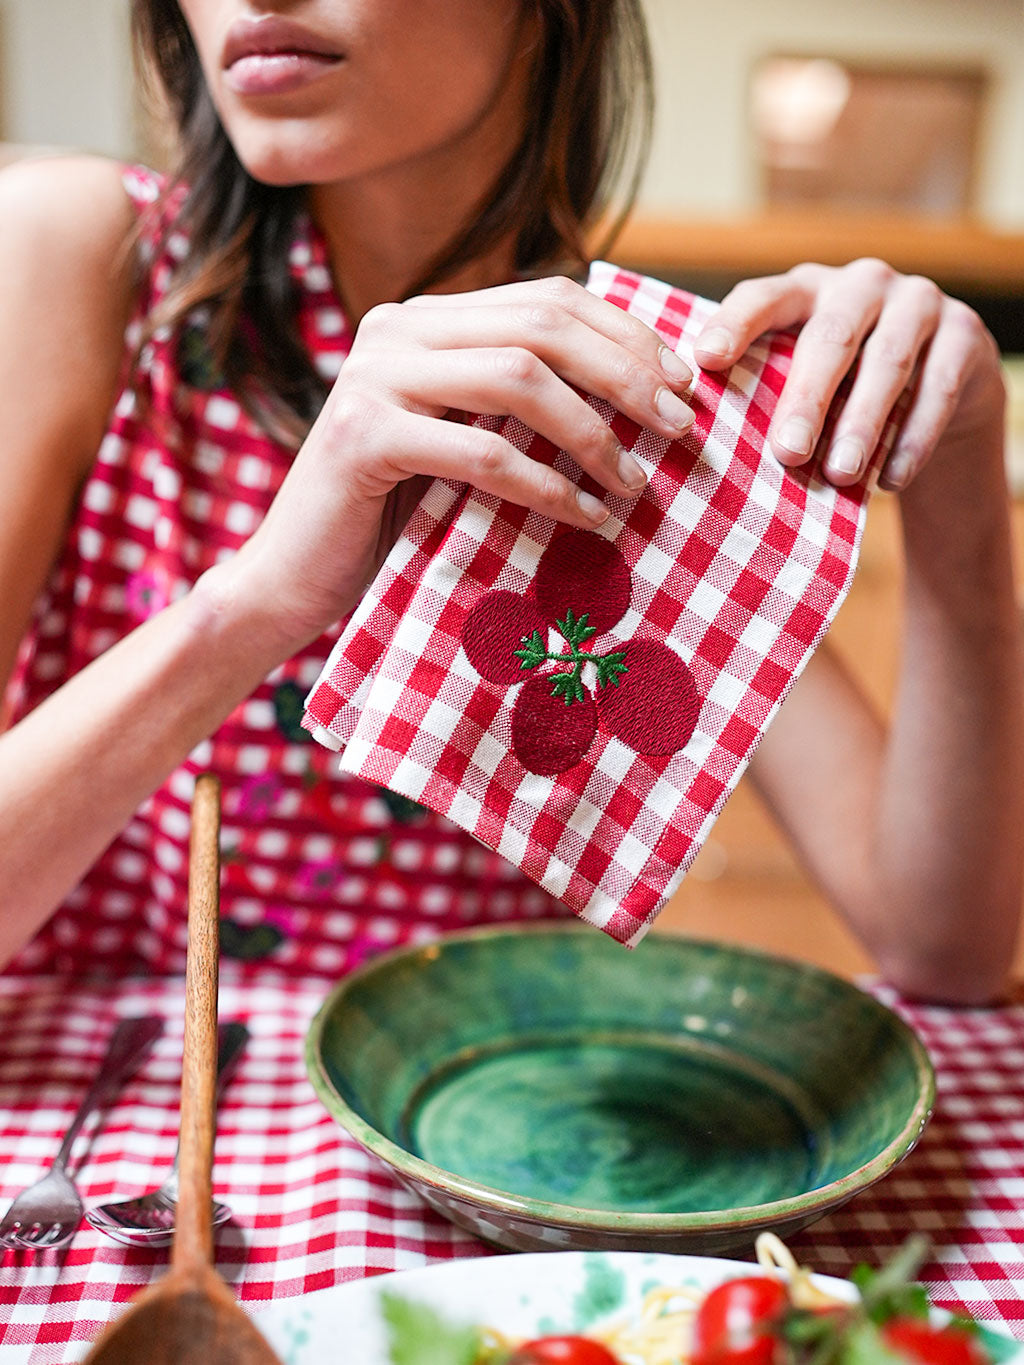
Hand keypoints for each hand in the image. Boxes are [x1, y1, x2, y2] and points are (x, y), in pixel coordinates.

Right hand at [231, 276, 695, 643]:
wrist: (293, 579)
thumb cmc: (390, 519)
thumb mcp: (464, 445)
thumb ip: (517, 408)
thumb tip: (639, 399)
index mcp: (427, 320)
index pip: (550, 298)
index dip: (628, 336)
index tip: (685, 386)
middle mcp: (398, 328)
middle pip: (544, 324)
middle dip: (628, 374)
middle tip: (680, 427)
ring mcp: (374, 375)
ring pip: (519, 376)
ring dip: (595, 432)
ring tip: (635, 482)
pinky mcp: (363, 435)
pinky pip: (484, 451)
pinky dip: (548, 486)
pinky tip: (588, 516)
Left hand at [691, 257, 1003, 490]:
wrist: (940, 382)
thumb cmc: (845, 386)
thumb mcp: (805, 377)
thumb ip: (768, 392)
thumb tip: (712, 447)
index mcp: (806, 289)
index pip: (764, 297)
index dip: (735, 325)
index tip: (706, 361)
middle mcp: (861, 284)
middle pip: (831, 337)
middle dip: (807, 399)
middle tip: (786, 454)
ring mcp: (918, 301)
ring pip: (888, 363)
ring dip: (862, 425)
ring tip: (840, 476)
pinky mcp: (964, 332)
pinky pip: (938, 388)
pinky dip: (913, 439)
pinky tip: (890, 480)